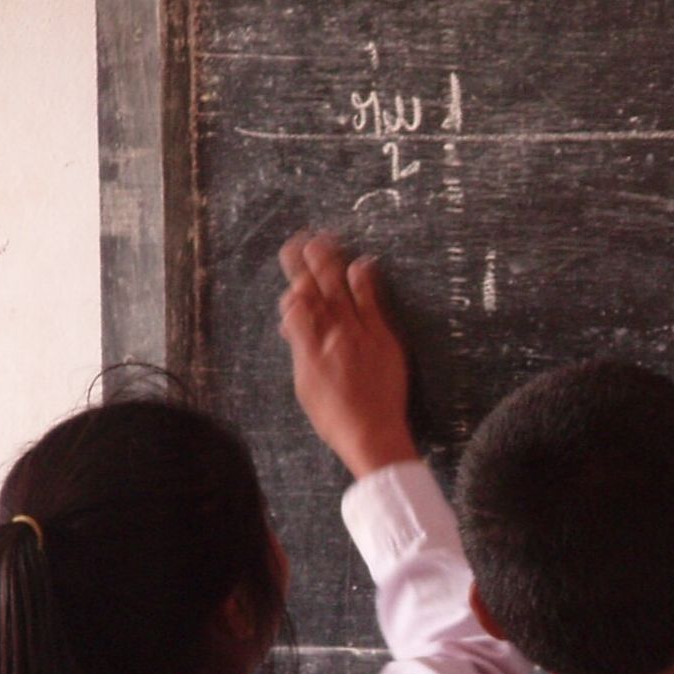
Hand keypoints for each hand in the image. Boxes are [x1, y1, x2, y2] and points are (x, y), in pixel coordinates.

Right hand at [277, 231, 417, 477]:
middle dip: (305, 263)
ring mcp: (357, 335)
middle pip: (314, 291)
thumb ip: (300, 349)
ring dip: (331, 262)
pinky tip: (362, 263)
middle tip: (300, 240)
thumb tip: (292, 324)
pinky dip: (365, 280)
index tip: (291, 269)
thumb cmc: (337, 417)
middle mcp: (329, 337)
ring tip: (325, 239)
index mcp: (307, 349)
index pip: (294, 307)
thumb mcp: (306, 385)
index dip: (292, 287)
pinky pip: (372, 302)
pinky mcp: (382, 339)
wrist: (372, 434)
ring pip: (340, 290)